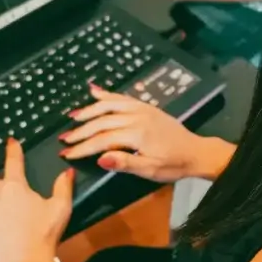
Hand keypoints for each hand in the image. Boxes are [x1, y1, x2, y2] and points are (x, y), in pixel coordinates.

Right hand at [59, 85, 235, 181]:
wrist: (197, 152)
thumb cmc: (174, 165)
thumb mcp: (150, 170)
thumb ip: (125, 163)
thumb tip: (99, 158)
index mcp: (137, 134)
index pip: (102, 140)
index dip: (83, 147)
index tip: (67, 153)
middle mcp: (137, 116)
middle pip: (102, 121)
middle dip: (81, 130)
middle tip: (65, 139)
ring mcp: (142, 109)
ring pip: (110, 105)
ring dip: (90, 110)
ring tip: (74, 117)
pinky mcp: (146, 106)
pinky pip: (123, 97)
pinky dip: (107, 94)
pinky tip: (94, 91)